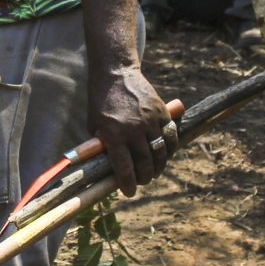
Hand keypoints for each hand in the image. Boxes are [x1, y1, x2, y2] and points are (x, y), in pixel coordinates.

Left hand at [89, 63, 176, 192]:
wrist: (116, 74)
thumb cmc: (100, 103)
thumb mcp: (94, 126)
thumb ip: (103, 146)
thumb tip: (109, 170)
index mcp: (114, 134)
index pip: (124, 168)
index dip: (128, 184)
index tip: (129, 192)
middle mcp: (134, 129)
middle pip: (146, 163)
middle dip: (145, 177)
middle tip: (143, 181)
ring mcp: (150, 120)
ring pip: (161, 152)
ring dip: (159, 166)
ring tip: (154, 171)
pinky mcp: (162, 111)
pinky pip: (170, 134)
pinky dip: (169, 147)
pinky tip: (164, 153)